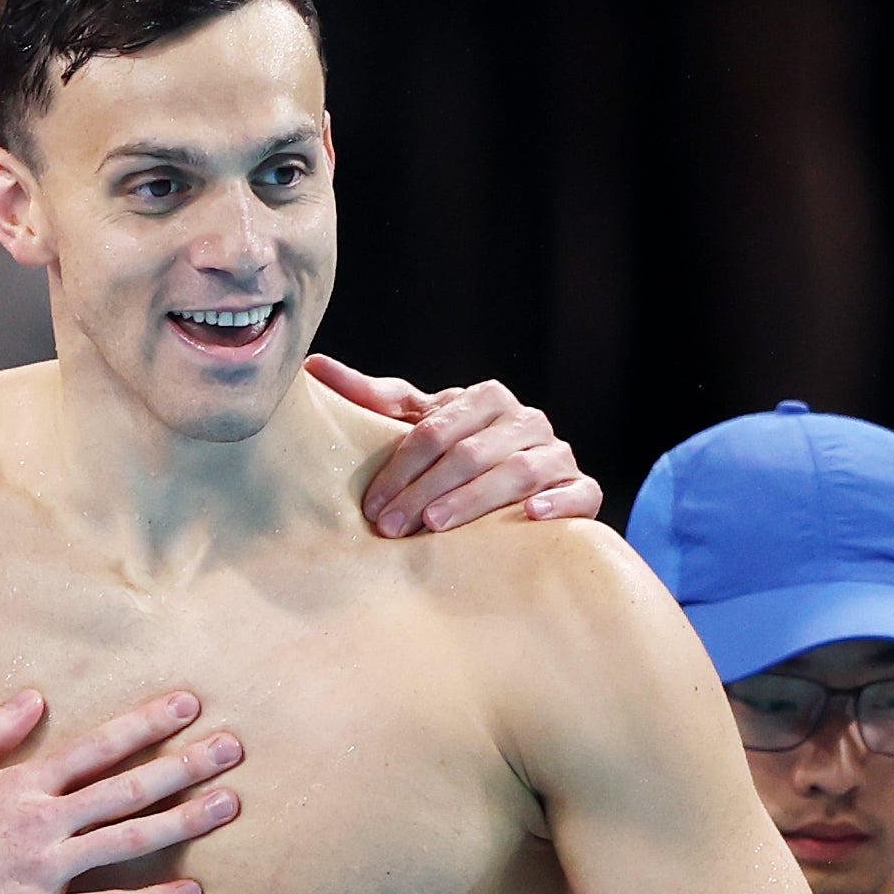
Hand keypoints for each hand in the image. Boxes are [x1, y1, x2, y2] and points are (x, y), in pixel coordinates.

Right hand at [0, 689, 242, 893]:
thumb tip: (35, 699)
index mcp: (21, 783)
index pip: (98, 746)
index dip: (148, 724)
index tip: (189, 706)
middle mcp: (44, 821)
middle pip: (130, 787)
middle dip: (186, 765)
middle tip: (234, 749)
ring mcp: (46, 869)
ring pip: (130, 839)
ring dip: (184, 820)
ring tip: (229, 804)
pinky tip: (191, 892)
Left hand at [311, 356, 602, 535]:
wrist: (518, 490)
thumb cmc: (454, 454)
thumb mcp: (417, 424)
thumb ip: (372, 399)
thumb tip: (311, 366)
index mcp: (484, 400)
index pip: (435, 430)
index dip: (400, 468)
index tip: (371, 508)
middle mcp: (525, 420)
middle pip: (471, 453)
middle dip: (426, 491)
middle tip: (392, 528)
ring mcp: (555, 453)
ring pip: (518, 472)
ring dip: (475, 499)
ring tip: (437, 526)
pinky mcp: (582, 488)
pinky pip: (578, 492)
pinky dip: (557, 502)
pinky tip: (531, 516)